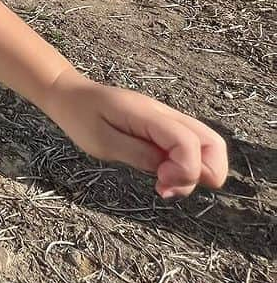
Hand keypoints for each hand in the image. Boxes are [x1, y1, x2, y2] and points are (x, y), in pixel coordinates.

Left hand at [40, 68, 228, 197]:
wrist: (70, 95)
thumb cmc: (80, 117)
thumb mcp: (101, 141)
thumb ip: (136, 154)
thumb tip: (166, 168)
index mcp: (147, 114)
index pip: (188, 141)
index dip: (185, 170)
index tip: (160, 184)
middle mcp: (165, 114)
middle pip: (213, 143)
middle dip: (204, 173)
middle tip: (167, 186)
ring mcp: (168, 120)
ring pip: (208, 146)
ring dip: (196, 172)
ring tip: (164, 185)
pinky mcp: (164, 128)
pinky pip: (191, 147)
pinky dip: (187, 166)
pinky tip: (162, 175)